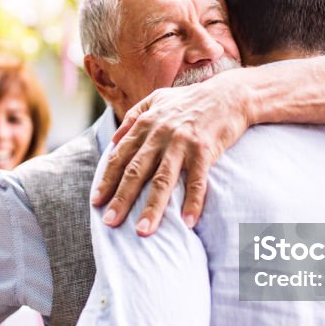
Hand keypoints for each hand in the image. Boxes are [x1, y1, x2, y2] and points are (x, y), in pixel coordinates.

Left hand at [91, 78, 249, 235]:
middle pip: (136, 171)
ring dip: (152, 207)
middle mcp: (160, 134)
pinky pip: (197, 180)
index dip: (107, 180)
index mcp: (146, 124)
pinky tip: (188, 222)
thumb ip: (133, 116)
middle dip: (121, 198)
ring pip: (163, 180)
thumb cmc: (190, 100)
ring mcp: (182, 143)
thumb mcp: (156, 99)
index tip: (96, 201)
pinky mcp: (204, 150)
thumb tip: (114, 140)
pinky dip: (193, 202)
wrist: (228, 95)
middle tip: (110, 222)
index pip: (120, 157)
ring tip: (143, 231)